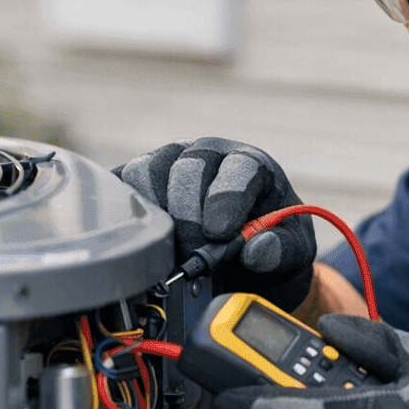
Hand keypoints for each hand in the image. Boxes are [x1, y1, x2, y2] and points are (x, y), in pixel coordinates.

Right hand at [118, 137, 315, 308]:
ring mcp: (168, 161)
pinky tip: (139, 238)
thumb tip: (256, 250)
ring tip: (170, 250)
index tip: (222, 235)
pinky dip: (123, 211)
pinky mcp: (137, 178)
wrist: (240, 251)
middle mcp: (207, 154)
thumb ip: (279, 249)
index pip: (238, 168)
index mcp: (250, 164)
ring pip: (146, 172)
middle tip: (194, 254)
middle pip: (187, 167)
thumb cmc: (267, 241)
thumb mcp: (289, 250)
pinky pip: (119, 184)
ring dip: (155, 215)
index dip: (227, 200)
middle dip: (189, 216)